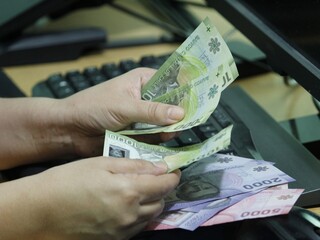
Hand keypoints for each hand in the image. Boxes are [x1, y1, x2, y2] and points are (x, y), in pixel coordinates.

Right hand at [23, 157, 179, 239]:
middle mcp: (131, 214)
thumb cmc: (69, 180)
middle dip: (163, 189)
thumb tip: (160, 166)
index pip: (165, 184)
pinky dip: (140, 215)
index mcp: (129, 191)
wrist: (41, 211)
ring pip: (151, 216)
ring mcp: (123, 231)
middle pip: (161, 202)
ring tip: (142, 192)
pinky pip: (137, 227)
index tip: (174, 170)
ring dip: (153, 203)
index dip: (173, 176)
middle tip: (155, 179)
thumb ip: (135, 165)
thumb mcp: (102, 163)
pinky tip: (128, 206)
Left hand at [62, 68, 184, 156]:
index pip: (172, 83)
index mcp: (144, 81)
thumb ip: (152, 112)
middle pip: (172, 106)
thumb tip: (181, 114)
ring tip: (166, 135)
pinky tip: (158, 143)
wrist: (70, 129)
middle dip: (178, 116)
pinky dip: (157, 141)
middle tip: (185, 124)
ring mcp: (143, 117)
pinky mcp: (138, 133)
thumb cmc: (93, 107)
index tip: (200, 104)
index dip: (186, 92)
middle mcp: (146, 98)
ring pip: (165, 124)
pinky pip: (154, 137)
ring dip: (167, 131)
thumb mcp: (124, 106)